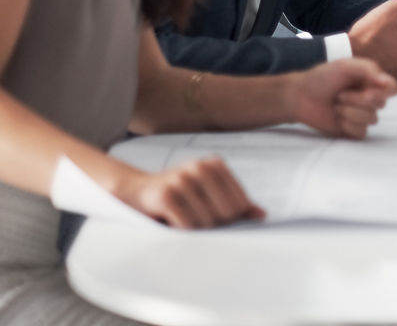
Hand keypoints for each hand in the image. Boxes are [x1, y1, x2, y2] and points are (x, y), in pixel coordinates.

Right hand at [113, 157, 263, 228]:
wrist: (133, 192)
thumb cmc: (176, 195)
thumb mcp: (208, 194)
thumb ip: (235, 203)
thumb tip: (262, 215)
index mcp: (215, 164)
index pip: (240, 203)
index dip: (230, 218)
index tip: (215, 218)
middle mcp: (200, 167)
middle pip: (227, 213)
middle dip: (215, 225)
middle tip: (195, 220)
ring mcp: (183, 180)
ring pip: (208, 222)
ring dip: (196, 230)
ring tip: (182, 220)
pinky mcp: (166, 196)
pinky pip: (188, 226)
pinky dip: (183, 232)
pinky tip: (172, 223)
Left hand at [288, 57, 396, 138]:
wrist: (300, 96)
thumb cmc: (322, 77)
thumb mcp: (345, 66)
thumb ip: (369, 70)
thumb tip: (389, 84)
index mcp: (371, 81)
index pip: (393, 88)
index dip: (385, 91)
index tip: (368, 89)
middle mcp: (370, 98)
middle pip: (381, 104)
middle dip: (358, 100)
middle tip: (340, 95)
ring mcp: (362, 115)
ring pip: (372, 119)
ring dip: (350, 112)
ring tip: (336, 106)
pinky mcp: (353, 130)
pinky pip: (362, 132)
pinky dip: (348, 125)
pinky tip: (337, 119)